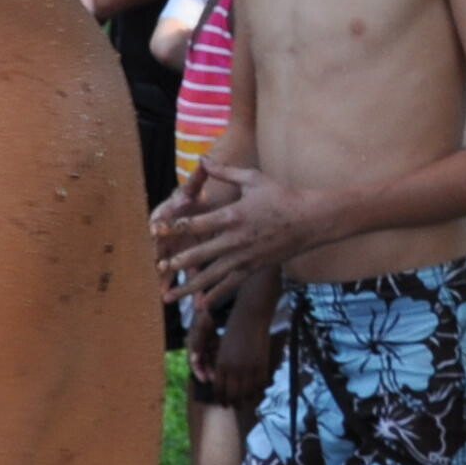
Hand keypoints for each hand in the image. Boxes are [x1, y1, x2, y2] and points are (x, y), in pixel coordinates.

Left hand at [153, 166, 329, 300]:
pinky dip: (215, 296)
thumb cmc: (282, 195)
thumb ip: (225, 172)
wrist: (311, 220)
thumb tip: (203, 159)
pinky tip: (201, 305)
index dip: (173, 228)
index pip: (196, 224)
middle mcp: (236, 239)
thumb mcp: (253, 179)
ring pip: (212, 276)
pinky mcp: (254, 268)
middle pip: (200, 254)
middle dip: (176, 263)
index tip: (155, 232)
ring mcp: (245, 257)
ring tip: (169, 297)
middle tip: (157, 269)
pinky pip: (231, 285)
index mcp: (233, 215)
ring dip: (189, 286)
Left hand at [204, 288, 278, 407]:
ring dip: (246, 401)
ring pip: (247, 393)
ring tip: (246, 404)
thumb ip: (225, 365)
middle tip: (234, 407)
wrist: (251, 315)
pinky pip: (260, 384)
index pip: (219, 389)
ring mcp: (249, 367)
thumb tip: (226, 381)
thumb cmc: (235, 328)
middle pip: (232, 395)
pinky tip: (257, 393)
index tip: (224, 403)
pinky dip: (258, 391)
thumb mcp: (224, 348)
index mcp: (221, 364)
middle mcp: (233, 368)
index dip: (221, 399)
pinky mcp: (262, 364)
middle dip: (233, 404)